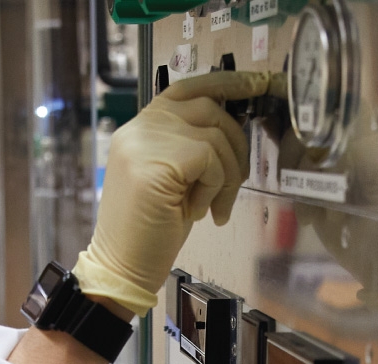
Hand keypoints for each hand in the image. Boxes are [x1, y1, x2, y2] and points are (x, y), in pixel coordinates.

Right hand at [75, 71, 272, 315]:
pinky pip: (210, 159)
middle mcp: (139, 127)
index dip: (225, 83)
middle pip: (209, 107)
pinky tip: (197, 212)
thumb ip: (191, 147)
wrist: (122, 267)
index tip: (254, 86)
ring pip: (215, 135)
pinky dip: (214, 188)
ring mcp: (145, 142)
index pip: (187, 88)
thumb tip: (232, 130)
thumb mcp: (174, 179)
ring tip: (212, 206)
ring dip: (227, 175)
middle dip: (236, 144)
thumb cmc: (150, 230)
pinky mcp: (156, 163)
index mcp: (141, 127)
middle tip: (232, 183)